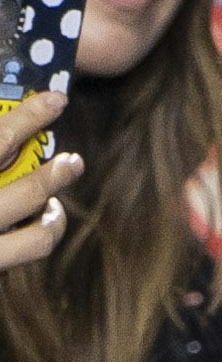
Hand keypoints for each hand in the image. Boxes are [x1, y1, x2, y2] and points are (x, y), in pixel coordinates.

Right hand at [0, 93, 74, 277]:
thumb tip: (4, 130)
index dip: (30, 117)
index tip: (57, 100)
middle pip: (29, 192)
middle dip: (57, 174)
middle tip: (73, 162)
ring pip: (39, 239)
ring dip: (54, 220)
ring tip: (54, 208)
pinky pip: (18, 260)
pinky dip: (31, 241)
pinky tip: (30, 230)